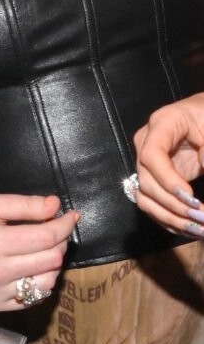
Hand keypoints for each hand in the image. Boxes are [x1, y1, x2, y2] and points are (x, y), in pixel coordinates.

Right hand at [0, 193, 77, 311]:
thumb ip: (24, 205)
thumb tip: (56, 206)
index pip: (46, 237)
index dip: (65, 225)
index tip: (70, 215)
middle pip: (52, 260)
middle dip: (60, 242)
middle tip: (54, 230)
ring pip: (48, 281)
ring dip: (53, 263)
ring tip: (41, 249)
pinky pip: (34, 296)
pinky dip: (40, 280)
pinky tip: (30, 267)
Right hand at [133, 95, 203, 235]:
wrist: (203, 115)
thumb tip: (201, 171)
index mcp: (162, 124)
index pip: (151, 155)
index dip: (167, 180)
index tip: (191, 198)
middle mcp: (146, 143)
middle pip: (146, 181)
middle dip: (172, 205)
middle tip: (201, 218)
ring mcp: (146, 162)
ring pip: (145, 197)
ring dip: (169, 218)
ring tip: (197, 229)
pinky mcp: (152, 177)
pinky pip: (152, 203)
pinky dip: (168, 219)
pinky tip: (188, 229)